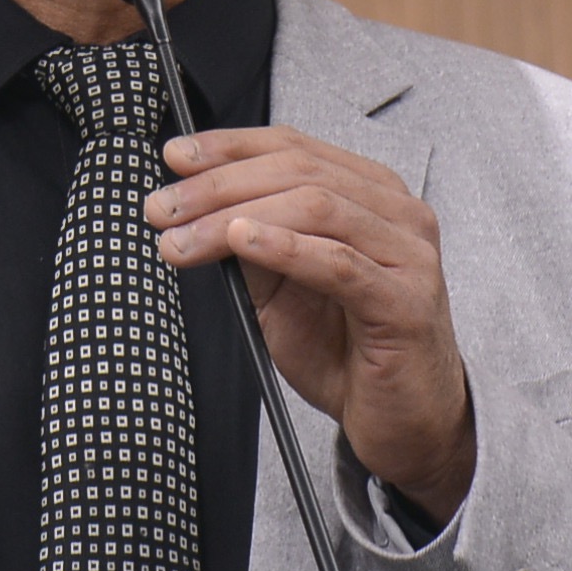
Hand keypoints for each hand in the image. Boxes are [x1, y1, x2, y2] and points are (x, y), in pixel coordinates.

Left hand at [146, 126, 476, 524]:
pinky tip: (241, 240)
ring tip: (185, 234)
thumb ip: (252, 243)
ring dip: (235, 215)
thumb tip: (194, 205)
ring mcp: (408, 253)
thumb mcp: (283, 289)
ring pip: (315, 207)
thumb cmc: (349, 352)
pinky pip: (338, 263)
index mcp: (371, 194)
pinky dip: (284, 246)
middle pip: (298, 171)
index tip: (176, 157)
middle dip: (218, 185)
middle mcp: (396, 212)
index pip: (294, 147)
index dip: (230, 146)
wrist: (403, 424)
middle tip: (163, 208)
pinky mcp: (405, 301)